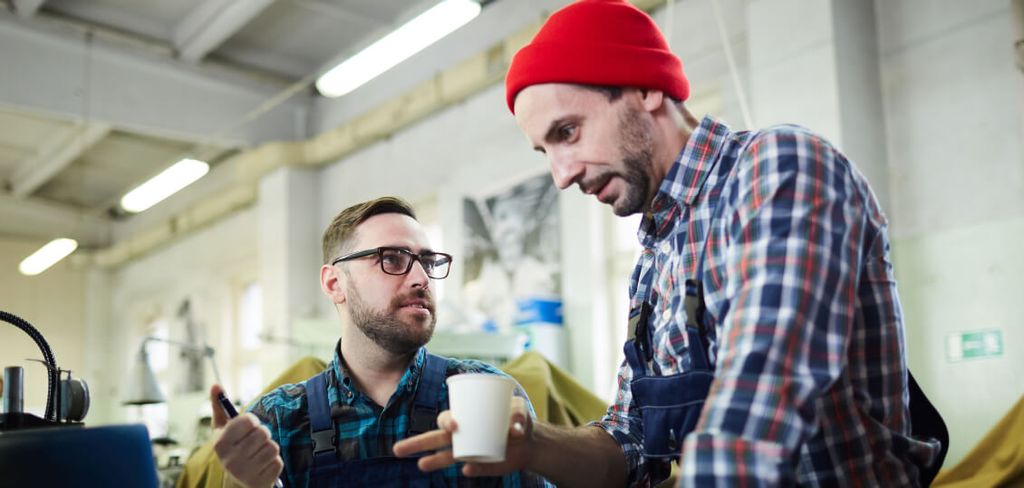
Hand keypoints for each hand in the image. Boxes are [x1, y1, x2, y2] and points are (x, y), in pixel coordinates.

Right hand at [210, 385, 283, 487]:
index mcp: (220, 444)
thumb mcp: (222, 430)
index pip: (249, 420)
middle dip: (262, 435)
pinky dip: (274, 462)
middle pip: (263, 432)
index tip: (248, 428)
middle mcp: (230, 460)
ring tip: (258, 455)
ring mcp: (245, 473)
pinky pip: (278, 461)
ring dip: (269, 449)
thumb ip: (219, 408)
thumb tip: (215, 385)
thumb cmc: (232, 449)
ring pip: (273, 447)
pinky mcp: (260, 482)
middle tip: (253, 443)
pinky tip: (262, 467)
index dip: (252, 422)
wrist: (237, 483)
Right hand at [393, 396, 533, 476]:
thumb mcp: (520, 409)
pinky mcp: (481, 466)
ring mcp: (469, 452)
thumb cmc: (517, 418)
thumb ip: (519, 413)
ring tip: (420, 465)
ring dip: (432, 461)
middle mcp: (461, 436)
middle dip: (415, 443)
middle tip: (396, 449)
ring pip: (444, 457)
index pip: (446, 419)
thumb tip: (515, 427)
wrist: (530, 441)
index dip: (446, 421)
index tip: (454, 425)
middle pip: (434, 439)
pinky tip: (468, 469)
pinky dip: (472, 469)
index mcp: (464, 417)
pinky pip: (472, 469)